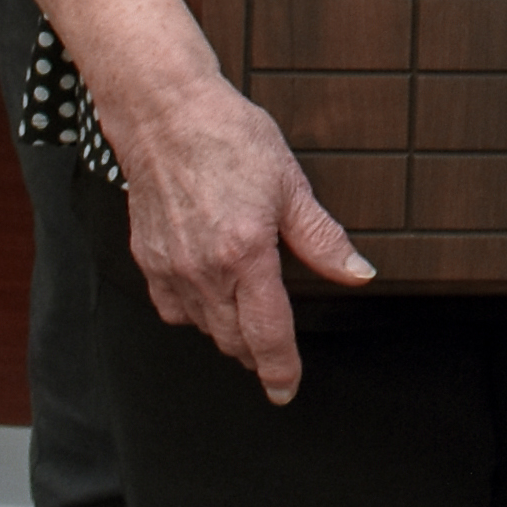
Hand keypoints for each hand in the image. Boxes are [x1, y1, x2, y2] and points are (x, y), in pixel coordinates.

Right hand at [106, 74, 371, 402]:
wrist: (167, 117)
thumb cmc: (230, 140)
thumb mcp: (291, 185)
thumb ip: (323, 239)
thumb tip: (358, 272)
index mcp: (246, 254)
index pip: (267, 333)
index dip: (280, 368)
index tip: (286, 389)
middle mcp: (204, 272)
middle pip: (234, 339)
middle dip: (257, 352)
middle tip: (274, 351)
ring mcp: (171, 270)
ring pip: (203, 328)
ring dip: (228, 332)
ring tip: (247, 317)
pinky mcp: (148, 262)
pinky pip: (173, 308)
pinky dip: (195, 311)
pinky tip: (210, 292)